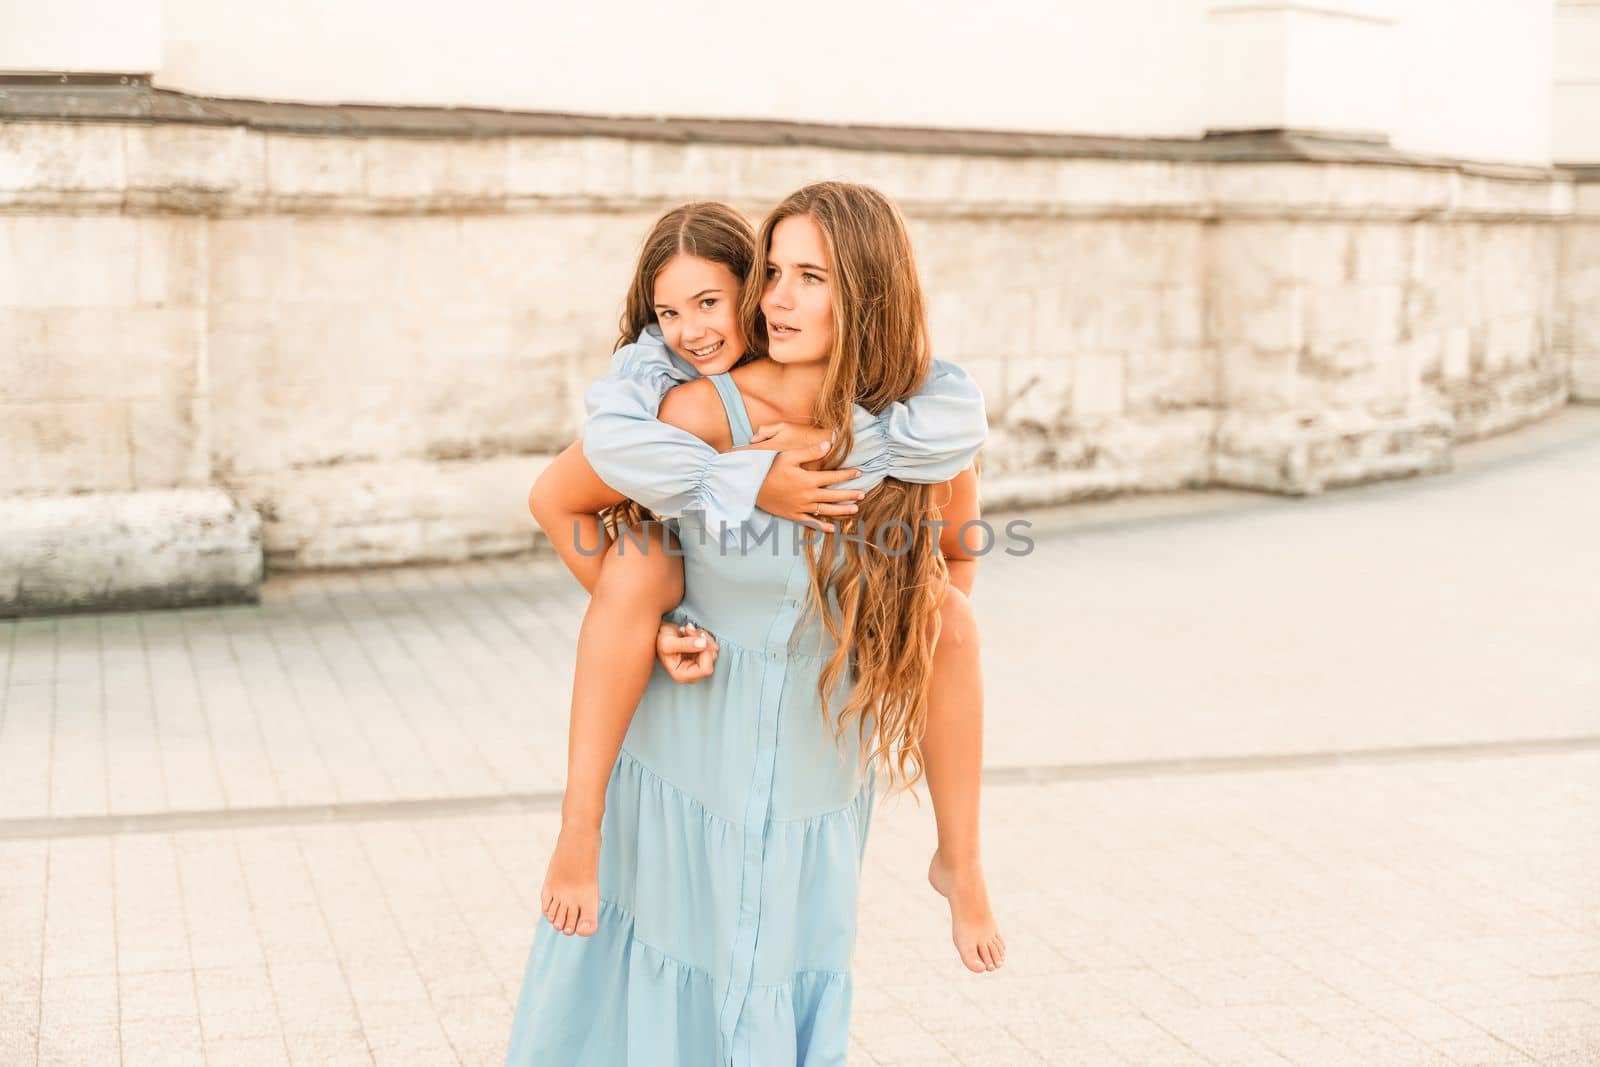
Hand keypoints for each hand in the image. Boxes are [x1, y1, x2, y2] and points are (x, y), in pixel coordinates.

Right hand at [656, 621, 717, 683]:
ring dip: (703, 636)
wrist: (659, 634)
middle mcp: (692, 672)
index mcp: (682, 675)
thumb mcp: (668, 642)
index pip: (706, 669)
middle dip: (703, 641)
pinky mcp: (702, 655)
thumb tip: (703, 644)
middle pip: (712, 659)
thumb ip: (685, 644)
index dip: (705, 653)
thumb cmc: (659, 641)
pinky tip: (692, 633)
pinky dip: (704, 635)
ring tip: (688, 632)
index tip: (697, 639)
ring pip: (713, 650)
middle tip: (689, 632)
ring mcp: (698, 664)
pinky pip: (712, 644)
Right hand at [751, 425, 865, 532]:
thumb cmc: (768, 468)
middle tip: (863, 494)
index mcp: (808, 479)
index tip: (859, 473)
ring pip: (826, 510)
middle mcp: (807, 495)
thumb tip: (828, 445)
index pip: (833, 477)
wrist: (750, 487)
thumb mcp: (788, 456)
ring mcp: (800, 507)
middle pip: (834, 495)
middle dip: (850, 494)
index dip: (847, 475)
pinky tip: (831, 528)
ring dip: (842, 510)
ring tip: (855, 510)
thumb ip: (809, 451)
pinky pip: (810, 522)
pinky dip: (821, 526)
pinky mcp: (792, 515)